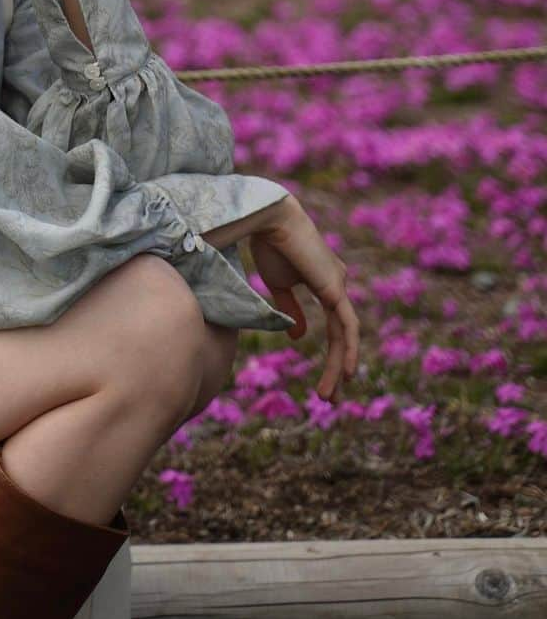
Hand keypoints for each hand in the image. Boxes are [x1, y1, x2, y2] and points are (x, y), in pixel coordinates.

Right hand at [248, 199, 359, 402]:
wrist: (269, 220)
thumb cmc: (269, 245)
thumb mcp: (279, 285)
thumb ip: (291, 310)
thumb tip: (300, 337)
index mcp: (325, 281)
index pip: (334, 327)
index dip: (331, 355)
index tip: (323, 382)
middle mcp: (337, 283)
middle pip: (341, 336)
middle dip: (337, 368)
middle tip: (329, 398)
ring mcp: (339, 286)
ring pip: (344, 336)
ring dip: (339, 367)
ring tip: (329, 395)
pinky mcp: (335, 289)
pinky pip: (347, 327)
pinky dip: (349, 351)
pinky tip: (348, 373)